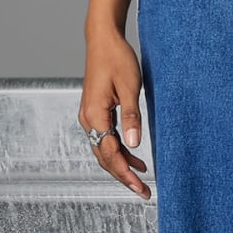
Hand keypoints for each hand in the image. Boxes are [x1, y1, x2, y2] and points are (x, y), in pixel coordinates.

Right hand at [81, 32, 151, 198]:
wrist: (103, 40)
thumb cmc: (117, 59)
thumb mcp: (130, 87)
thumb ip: (132, 117)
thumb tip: (135, 145)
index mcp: (95, 115)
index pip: (110, 153)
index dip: (126, 173)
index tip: (140, 188)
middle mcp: (88, 119)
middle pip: (105, 157)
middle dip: (123, 176)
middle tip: (144, 192)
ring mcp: (90, 117)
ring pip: (105, 150)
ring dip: (122, 165)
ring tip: (142, 180)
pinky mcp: (95, 113)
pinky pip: (106, 138)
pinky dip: (120, 151)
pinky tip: (135, 157)